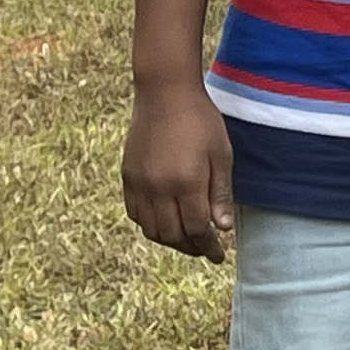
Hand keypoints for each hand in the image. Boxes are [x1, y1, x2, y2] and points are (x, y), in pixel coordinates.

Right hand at [122, 77, 234, 258]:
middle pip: (172, 235)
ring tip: (187, 239)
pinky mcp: (127, 176)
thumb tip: (221, 228)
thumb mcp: (221, 155)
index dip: (209, 246)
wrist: (164, 93)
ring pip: (151, 229)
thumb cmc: (201, 121)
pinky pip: (135, 213)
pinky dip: (150, 225)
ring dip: (170, 240)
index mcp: (186, 182)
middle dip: (191, 247)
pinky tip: (165, 222)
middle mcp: (158, 187)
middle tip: (205, 249)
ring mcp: (139, 183)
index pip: (196, 229)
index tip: (219, 255)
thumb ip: (220, 194)